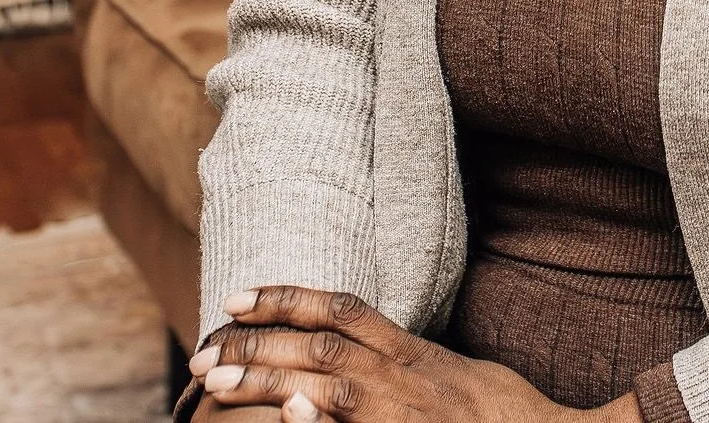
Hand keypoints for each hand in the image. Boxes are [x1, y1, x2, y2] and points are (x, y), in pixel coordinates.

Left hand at [193, 285, 640, 421]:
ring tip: (217, 384)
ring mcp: (405, 410)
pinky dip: (322, 420)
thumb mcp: (451, 376)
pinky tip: (292, 416)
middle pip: (320, 345)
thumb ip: (407, 365)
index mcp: (412, 351)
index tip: (237, 297)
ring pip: (327, 382)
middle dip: (257, 346)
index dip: (287, 298)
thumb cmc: (504, 416)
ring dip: (268, 381)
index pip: (340, 308)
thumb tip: (361, 364)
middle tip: (204, 351)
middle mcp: (404, 374)